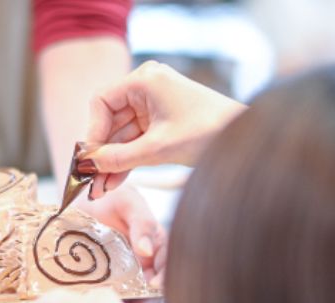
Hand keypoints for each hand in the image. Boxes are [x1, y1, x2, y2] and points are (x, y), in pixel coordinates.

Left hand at [76, 185, 166, 295]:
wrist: (78, 203)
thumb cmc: (110, 198)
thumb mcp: (127, 202)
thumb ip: (142, 222)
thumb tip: (147, 250)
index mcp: (155, 243)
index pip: (167, 263)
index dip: (165, 275)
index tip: (154, 284)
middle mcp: (143, 261)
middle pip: (152, 285)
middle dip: (148, 297)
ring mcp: (125, 273)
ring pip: (134, 294)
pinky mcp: (106, 281)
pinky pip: (113, 296)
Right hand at [84, 61, 246, 197]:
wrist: (245, 140)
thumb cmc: (209, 133)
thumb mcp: (158, 148)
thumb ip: (120, 157)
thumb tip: (90, 165)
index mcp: (144, 80)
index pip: (102, 102)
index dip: (92, 132)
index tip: (89, 159)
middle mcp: (147, 87)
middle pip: (111, 120)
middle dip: (101, 153)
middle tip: (90, 181)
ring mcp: (155, 104)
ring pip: (123, 134)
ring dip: (112, 161)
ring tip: (101, 189)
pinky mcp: (163, 122)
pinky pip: (137, 140)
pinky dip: (127, 159)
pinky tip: (115, 181)